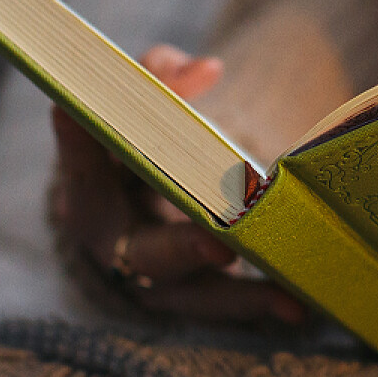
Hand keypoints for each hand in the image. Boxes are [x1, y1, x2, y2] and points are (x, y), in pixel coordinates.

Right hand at [49, 44, 303, 322]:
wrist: (133, 200)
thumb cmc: (137, 143)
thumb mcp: (136, 107)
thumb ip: (160, 79)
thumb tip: (206, 69)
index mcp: (87, 191)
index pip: (84, 168)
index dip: (81, 146)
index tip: (80, 120)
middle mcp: (115, 243)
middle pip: (145, 250)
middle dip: (182, 246)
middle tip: (217, 240)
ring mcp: (153, 279)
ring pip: (193, 292)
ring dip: (237, 295)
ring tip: (282, 293)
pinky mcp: (189, 295)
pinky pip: (224, 305)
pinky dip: (259, 304)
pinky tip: (297, 307)